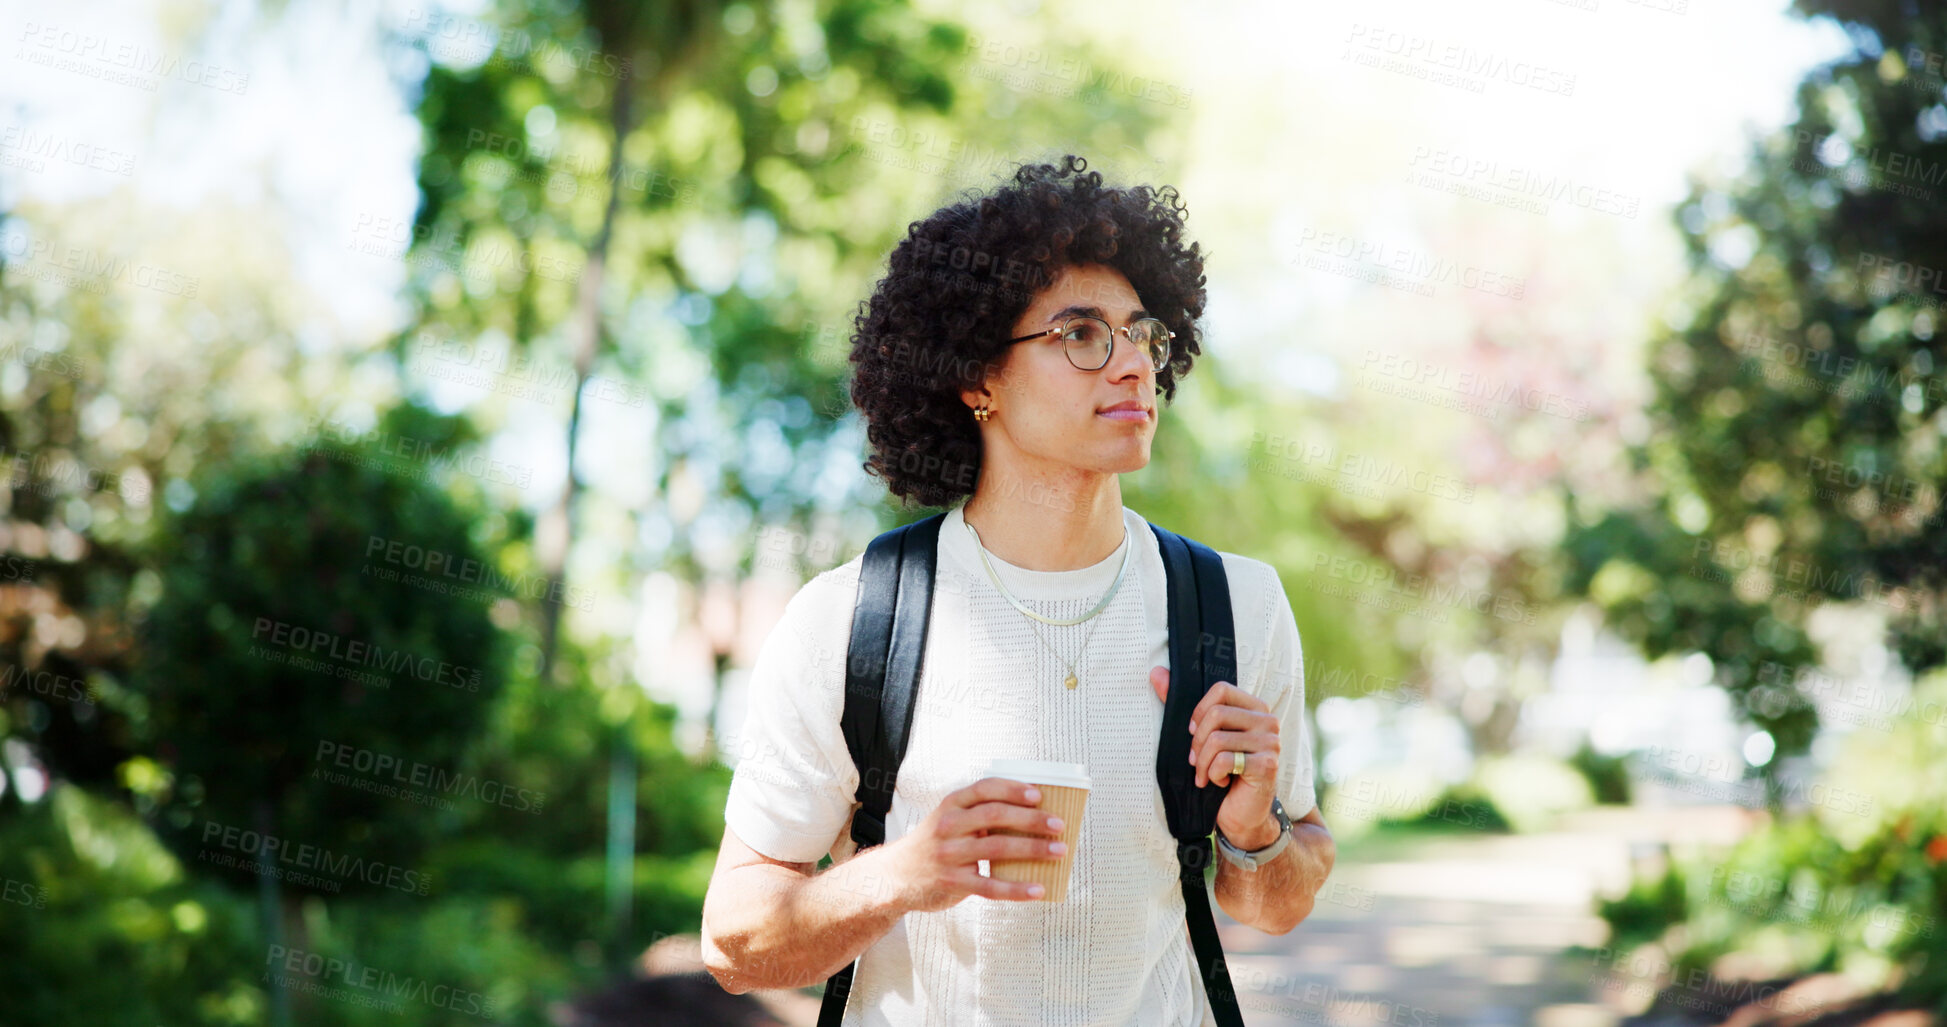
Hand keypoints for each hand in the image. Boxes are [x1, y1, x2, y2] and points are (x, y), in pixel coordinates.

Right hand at [885, 776, 1068, 912]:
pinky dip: (1017, 889)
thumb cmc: (935, 844)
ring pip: (997, 848)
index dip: (1013, 789)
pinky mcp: (952, 882)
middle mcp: (948, 826)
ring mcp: (949, 855)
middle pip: (995, 816)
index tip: (1039, 795)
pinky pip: (990, 886)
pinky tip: (1038, 889)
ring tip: (1059, 852)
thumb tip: (1032, 816)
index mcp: (950, 804)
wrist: (896, 876)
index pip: (984, 788)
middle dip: (1031, 819)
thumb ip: (978, 814)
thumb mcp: (948, 820)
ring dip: (1033, 849)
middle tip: (1058, 825)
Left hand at [1150, 666, 1280, 848]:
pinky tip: (1220, 782)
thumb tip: (1157, 673)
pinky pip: (1225, 760)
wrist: (1241, 814)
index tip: (1193, 732)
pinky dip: (1213, 774)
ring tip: (1207, 774)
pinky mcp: (1267, 765)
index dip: (1199, 711)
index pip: (1221, 690)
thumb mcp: (1201, 736)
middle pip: (1217, 714)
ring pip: (1217, 739)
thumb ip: (1180, 703)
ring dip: (1203, 763)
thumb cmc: (1222, 772)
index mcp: (1255, 708)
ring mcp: (1271, 742)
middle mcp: (1268, 721)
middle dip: (1197, 742)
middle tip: (1197, 761)